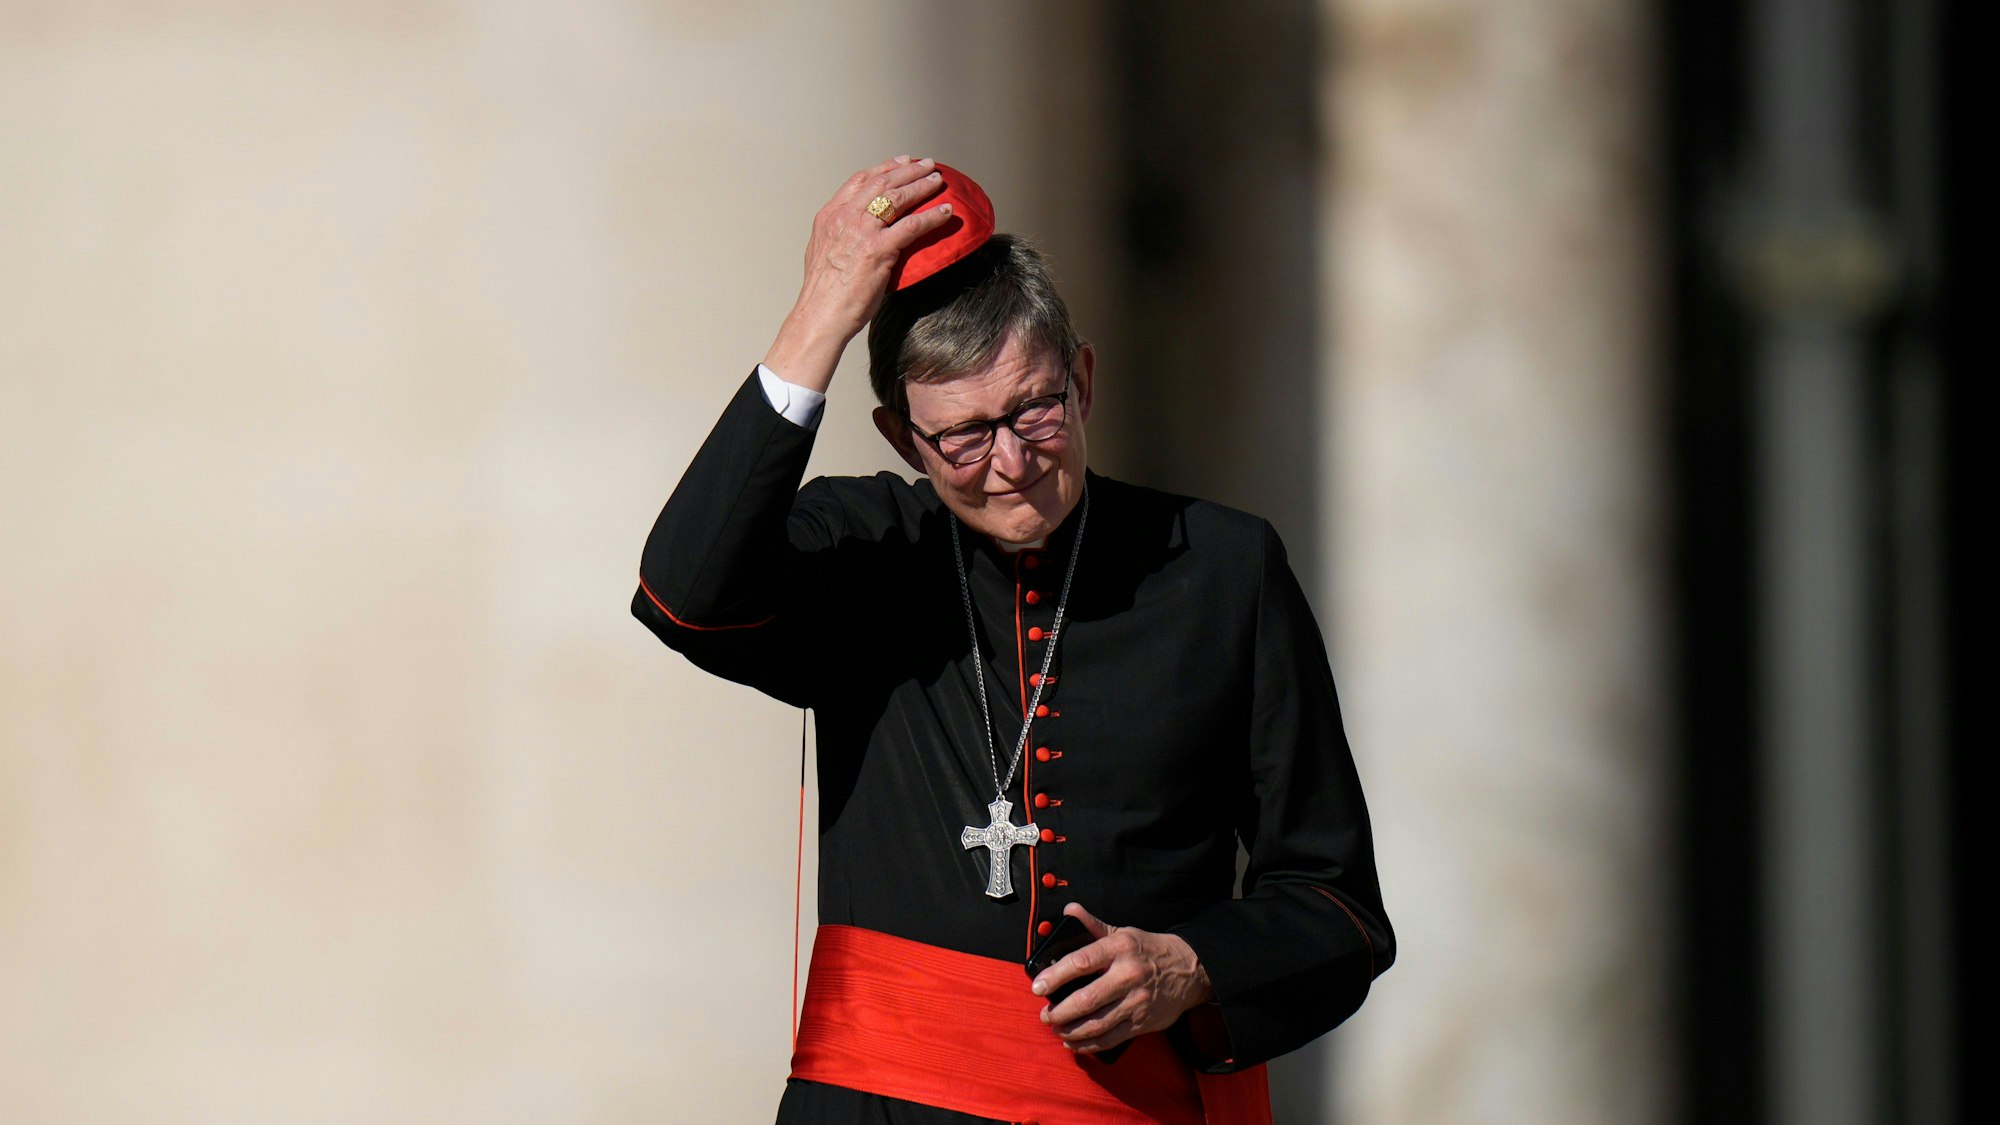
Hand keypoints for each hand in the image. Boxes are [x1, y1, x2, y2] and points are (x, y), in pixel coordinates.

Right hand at [761, 156, 955, 392]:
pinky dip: (932, 216)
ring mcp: (862, 231)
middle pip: (882, 183)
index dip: (884, 168)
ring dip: (921, 185)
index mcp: (830, 216)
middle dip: (908, 170)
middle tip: (927, 164)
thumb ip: (841, 236)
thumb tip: (858, 236)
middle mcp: (845, 217)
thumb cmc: (824, 293)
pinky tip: (946, 211)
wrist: (820, 313)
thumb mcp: (823, 252)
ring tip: (938, 180)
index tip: (901, 162)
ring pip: (897, 197)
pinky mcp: (878, 249)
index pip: (860, 181)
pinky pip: (912, 225)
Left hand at [1030, 902, 1215, 1054]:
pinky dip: (1088, 1044)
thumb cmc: (1148, 951)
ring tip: (1057, 1029)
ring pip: (1097, 1023)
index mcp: (1120, 948)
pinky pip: (1110, 1038)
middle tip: (1045, 1014)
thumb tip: (1069, 910)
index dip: (1056, 975)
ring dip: (1071, 1030)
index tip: (1038, 986)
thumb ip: (1093, 925)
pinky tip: (1074, 1042)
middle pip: (1087, 998)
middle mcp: (1128, 975)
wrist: (1190, 971)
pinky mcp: (1142, 1022)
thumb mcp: (1123, 933)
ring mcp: (1136, 1001)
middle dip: (1060, 1011)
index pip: (1081, 961)